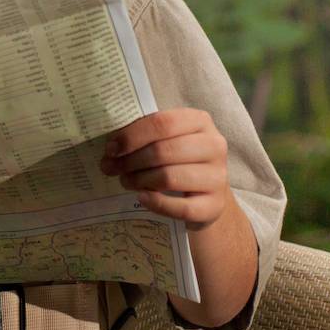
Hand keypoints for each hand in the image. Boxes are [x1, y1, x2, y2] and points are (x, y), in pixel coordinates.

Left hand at [99, 107, 234, 228]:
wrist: (205, 193)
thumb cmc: (178, 159)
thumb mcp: (165, 139)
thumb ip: (143, 136)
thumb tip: (111, 147)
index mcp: (199, 121)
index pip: (163, 123)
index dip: (132, 136)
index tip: (110, 149)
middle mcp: (214, 146)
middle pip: (163, 151)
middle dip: (131, 161)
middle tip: (111, 168)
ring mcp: (218, 177)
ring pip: (169, 177)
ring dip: (139, 180)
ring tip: (125, 181)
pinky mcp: (215, 205)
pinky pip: (181, 208)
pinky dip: (157, 203)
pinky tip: (142, 197)